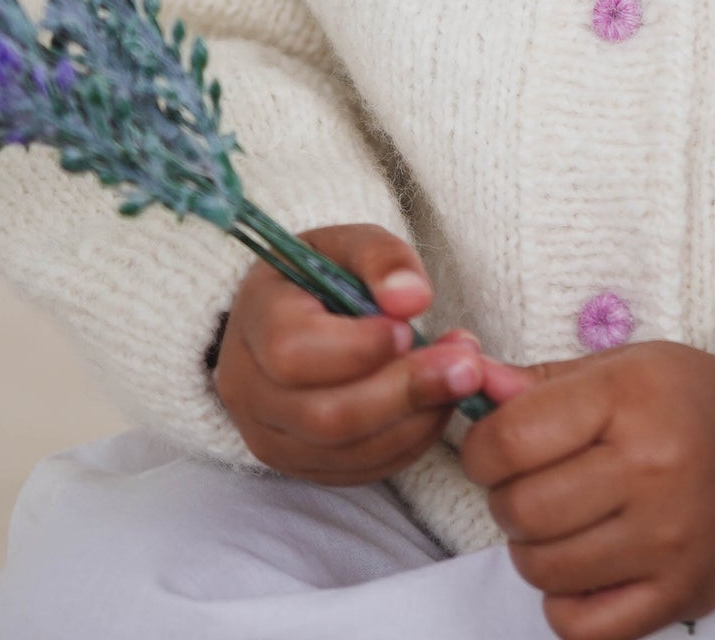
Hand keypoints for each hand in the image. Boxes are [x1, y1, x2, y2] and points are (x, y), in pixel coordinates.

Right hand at [212, 222, 512, 485]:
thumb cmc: (321, 276)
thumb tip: (413, 299)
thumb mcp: (349, 244)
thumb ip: (382, 259)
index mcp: (255, 320)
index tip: (408, 329)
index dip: (357, 348)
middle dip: (405, 392)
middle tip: (466, 366)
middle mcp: (249, 389)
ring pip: (347, 451)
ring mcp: (270, 437)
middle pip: (326, 415)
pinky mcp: (300, 466)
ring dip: (417, 419)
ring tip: (461, 379)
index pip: (292, 352)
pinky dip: (409, 441)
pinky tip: (438, 404)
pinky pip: (360, 470)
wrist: (291, 316)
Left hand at [460, 339, 714, 639]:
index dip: (482, 448)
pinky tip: (582, 568)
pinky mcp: (681, 594)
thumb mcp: (623, 365)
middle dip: (506, 498)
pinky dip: (564, 604)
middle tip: (530, 484)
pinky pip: (582, 627)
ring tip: (560, 522)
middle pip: (522, 509)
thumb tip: (474, 388)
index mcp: (630, 400)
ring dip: (533, 549)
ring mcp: (668, 540)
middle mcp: (651, 470)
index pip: (510, 441)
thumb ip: (542, 382)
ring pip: (544, 570)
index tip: (495, 448)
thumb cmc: (692, 400)